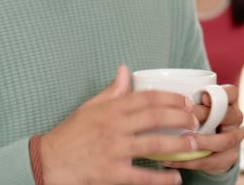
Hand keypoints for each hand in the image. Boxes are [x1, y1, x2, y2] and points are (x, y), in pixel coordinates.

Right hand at [39, 64, 197, 184]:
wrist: (47, 162)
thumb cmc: (70, 135)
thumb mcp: (88, 108)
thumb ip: (110, 91)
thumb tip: (125, 69)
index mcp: (111, 109)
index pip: (147, 98)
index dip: (171, 99)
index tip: (186, 103)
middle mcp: (114, 127)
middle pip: (156, 118)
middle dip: (181, 118)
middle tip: (195, 121)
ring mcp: (114, 150)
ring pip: (154, 145)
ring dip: (178, 144)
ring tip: (193, 144)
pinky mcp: (111, 173)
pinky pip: (142, 176)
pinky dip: (161, 178)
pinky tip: (175, 178)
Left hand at [161, 85, 243, 174]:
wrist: (209, 147)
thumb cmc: (200, 121)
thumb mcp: (196, 108)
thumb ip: (189, 103)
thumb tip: (164, 101)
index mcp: (228, 102)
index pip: (231, 93)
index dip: (221, 94)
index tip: (203, 98)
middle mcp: (235, 118)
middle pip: (230, 116)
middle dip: (207, 119)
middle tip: (187, 121)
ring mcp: (234, 138)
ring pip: (224, 141)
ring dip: (203, 143)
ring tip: (183, 143)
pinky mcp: (228, 157)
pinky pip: (213, 160)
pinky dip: (191, 161)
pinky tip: (173, 160)